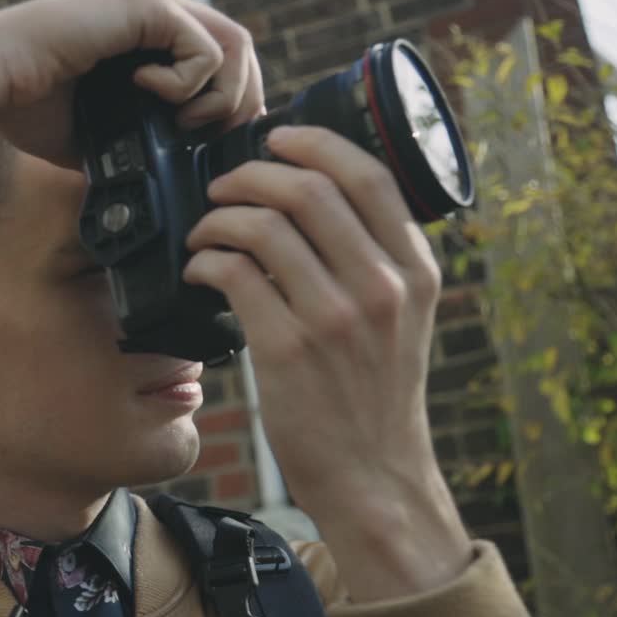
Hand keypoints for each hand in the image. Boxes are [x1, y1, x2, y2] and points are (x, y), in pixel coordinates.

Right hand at [0, 0, 264, 166]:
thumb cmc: (29, 105)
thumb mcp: (100, 135)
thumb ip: (139, 141)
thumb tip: (168, 178)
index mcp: (151, 43)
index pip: (222, 64)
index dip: (232, 105)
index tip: (217, 146)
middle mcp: (160, 18)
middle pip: (242, 53)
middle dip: (240, 105)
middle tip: (213, 142)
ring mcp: (157, 8)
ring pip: (235, 46)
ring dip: (221, 96)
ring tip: (185, 122)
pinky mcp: (147, 8)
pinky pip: (203, 50)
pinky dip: (186, 84)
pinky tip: (145, 91)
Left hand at [183, 125, 469, 599]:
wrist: (373, 477)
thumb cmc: (376, 398)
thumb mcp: (405, 321)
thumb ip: (377, 263)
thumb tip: (316, 205)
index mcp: (417, 271)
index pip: (369, 175)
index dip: (315, 143)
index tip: (278, 138)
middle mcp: (382, 286)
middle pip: (309, 188)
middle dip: (252, 173)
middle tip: (225, 184)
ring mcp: (334, 317)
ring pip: (264, 226)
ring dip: (220, 217)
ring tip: (205, 231)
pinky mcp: (287, 349)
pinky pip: (234, 274)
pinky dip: (207, 260)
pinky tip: (199, 270)